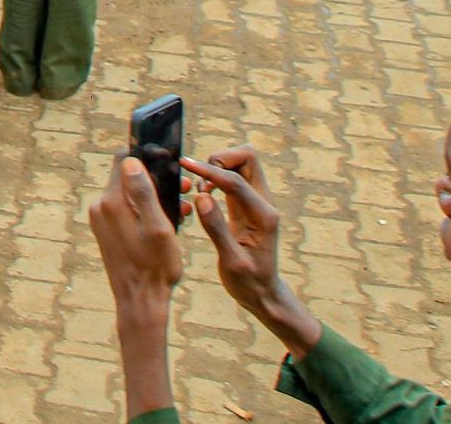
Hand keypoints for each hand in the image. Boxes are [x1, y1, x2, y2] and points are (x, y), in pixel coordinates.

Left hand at [88, 155, 184, 326]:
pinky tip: (167, 221)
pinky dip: (145, 210)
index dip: (148, 156)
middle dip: (157, 178)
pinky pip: (127, 209)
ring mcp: (102, 219)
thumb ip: (144, 193)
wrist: (140, 301)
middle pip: (128, 177)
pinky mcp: (106, 230)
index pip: (124, 160)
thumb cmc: (155, 267)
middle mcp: (101, 207)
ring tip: (182, 207)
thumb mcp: (158, 228)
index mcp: (112, 202)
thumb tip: (131, 161)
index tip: (169, 162)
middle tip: (184, 188)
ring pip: (130, 194)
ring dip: (154, 195)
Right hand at [184, 147, 320, 355]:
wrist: (263, 293)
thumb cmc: (249, 282)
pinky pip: (233, 178)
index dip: (210, 171)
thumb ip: (217, 228)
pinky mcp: (246, 205)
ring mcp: (256, 202)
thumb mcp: (231, 262)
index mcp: (264, 215)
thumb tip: (202, 197)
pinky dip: (216, 177)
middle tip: (199, 179)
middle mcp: (264, 203)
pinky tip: (204, 194)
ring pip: (240, 164)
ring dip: (218, 167)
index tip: (186, 165)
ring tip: (200, 189)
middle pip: (247, 158)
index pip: (236, 181)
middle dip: (220, 159)